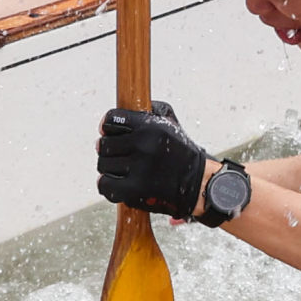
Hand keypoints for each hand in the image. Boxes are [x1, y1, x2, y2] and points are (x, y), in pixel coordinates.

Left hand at [97, 103, 209, 217]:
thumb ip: (149, 110)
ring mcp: (139, 168)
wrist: (198, 182)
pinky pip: (104, 184)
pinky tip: (120, 182)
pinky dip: (109, 185)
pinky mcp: (135, 189)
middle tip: (121, 155)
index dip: (107, 126)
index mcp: (151, 126)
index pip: (111, 119)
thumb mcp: (171, 123)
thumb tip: (118, 115)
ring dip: (111, 168)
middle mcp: (144, 145)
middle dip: (110, 150)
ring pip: (103, 165)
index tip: (111, 133)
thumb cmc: (182, 152)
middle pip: (103, 144)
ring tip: (126, 169)